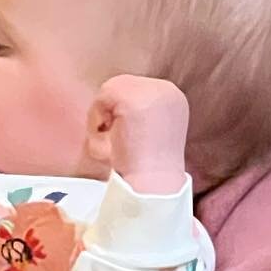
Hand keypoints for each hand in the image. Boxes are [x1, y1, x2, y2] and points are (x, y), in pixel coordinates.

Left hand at [84, 75, 189, 193]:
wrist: (152, 185)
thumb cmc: (143, 168)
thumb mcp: (144, 131)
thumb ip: (130, 113)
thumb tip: (105, 103)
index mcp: (173, 98)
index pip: (133, 89)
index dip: (119, 113)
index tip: (124, 137)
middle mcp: (167, 90)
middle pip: (119, 85)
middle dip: (110, 113)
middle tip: (117, 141)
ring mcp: (151, 91)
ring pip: (108, 91)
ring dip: (102, 118)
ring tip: (115, 143)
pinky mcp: (133, 99)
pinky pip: (101, 99)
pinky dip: (96, 121)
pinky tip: (110, 140)